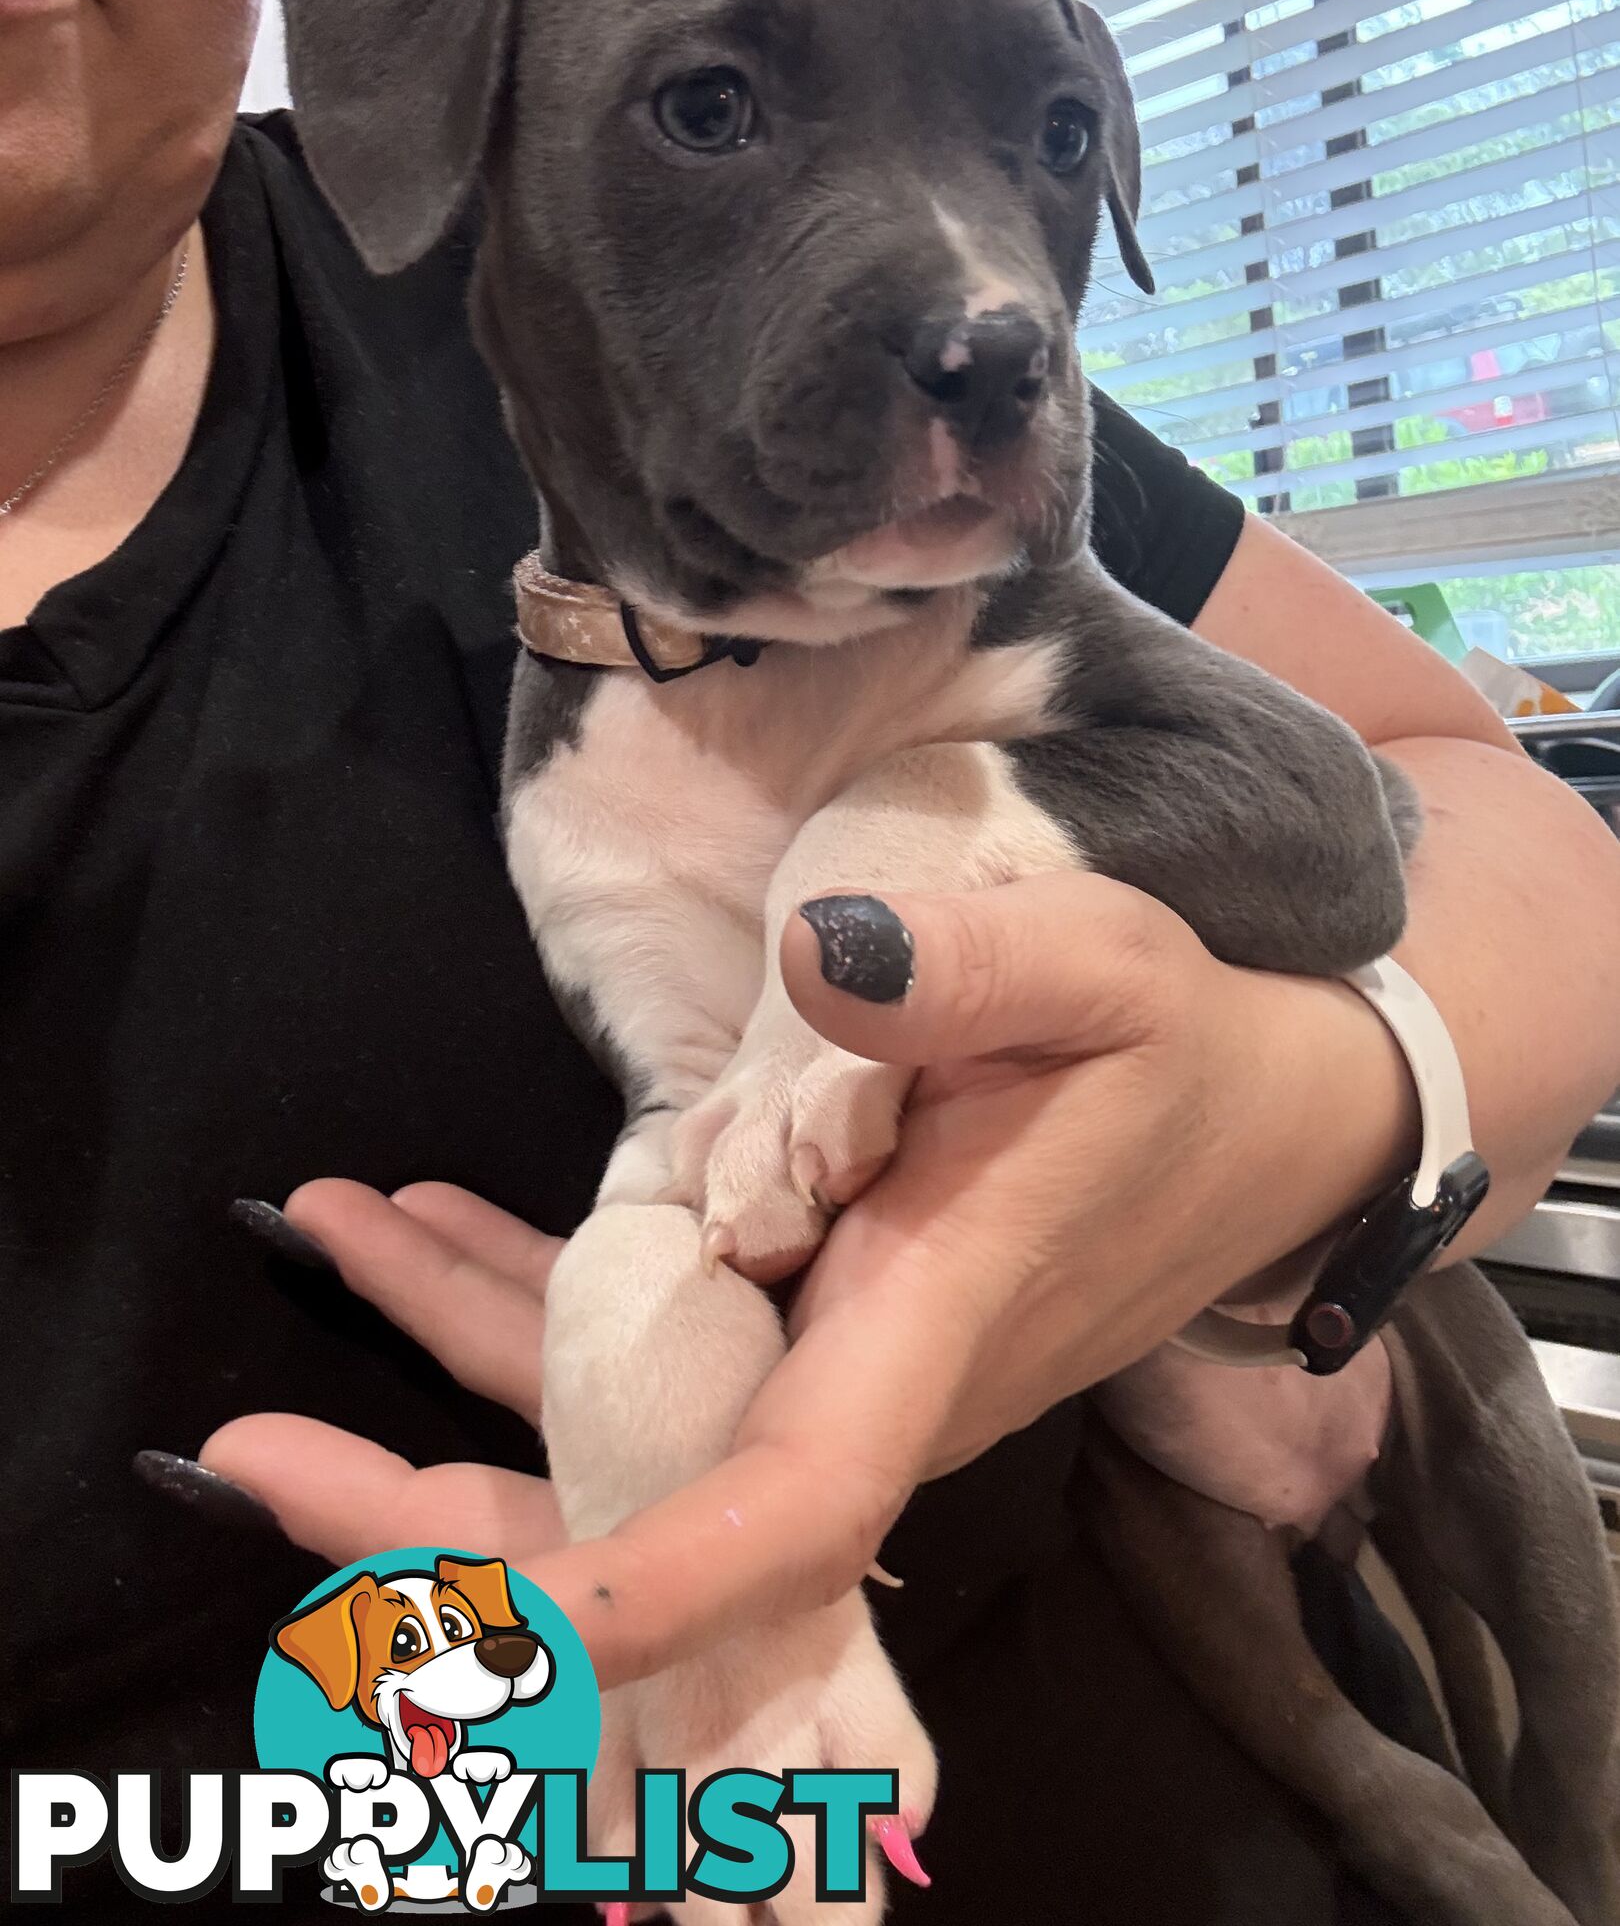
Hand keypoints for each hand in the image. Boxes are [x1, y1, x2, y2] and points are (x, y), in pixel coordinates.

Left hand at [201, 873, 1412, 1685]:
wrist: (1257, 1124)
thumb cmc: (1188, 1052)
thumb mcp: (1110, 970)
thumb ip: (977, 964)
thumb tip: (825, 950)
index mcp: (928, 1326)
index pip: (791, 1510)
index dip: (654, 1581)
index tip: (503, 1623)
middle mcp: (860, 1386)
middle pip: (640, 1511)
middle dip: (441, 1524)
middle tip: (249, 1454)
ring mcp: (825, 1364)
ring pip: (616, 1426)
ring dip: (445, 1362)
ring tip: (322, 1228)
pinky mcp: (811, 1319)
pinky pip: (643, 1345)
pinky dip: (520, 1295)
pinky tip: (428, 1228)